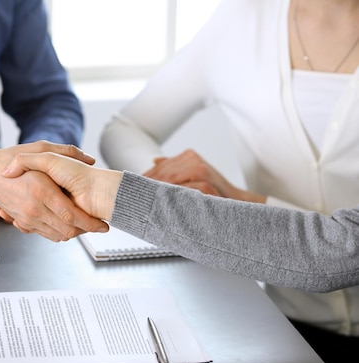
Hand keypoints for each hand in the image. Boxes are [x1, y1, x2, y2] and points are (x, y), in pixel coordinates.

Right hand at [0, 141, 108, 240]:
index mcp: (41, 190)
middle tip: (97, 225)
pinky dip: (59, 233)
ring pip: (58, 235)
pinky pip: (46, 234)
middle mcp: (34, 208)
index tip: (102, 225)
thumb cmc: (11, 159)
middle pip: (67, 230)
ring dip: (73, 233)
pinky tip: (67, 224)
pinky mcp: (23, 222)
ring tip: (84, 224)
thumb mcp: (40, 148)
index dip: (90, 223)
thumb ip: (67, 151)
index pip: (71, 216)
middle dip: (85, 231)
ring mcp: (27, 218)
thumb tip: (90, 159)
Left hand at [144, 149, 264, 202]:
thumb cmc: (214, 192)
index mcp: (187, 156)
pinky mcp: (203, 175)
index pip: (159, 167)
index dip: (144, 179)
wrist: (237, 200)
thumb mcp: (192, 178)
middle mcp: (191, 157)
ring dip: (153, 189)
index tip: (131, 189)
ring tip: (142, 200)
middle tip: (133, 196)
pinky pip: (179, 184)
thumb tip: (155, 160)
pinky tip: (159, 200)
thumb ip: (174, 168)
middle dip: (146, 185)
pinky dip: (168, 192)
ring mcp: (197, 165)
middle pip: (161, 172)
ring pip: (167, 177)